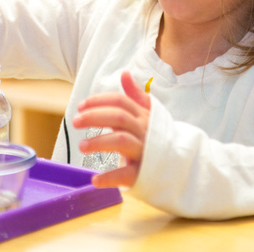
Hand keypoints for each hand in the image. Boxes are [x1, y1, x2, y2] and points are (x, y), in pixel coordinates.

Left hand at [73, 71, 150, 187]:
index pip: (120, 102)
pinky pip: (126, 174)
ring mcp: (144, 151)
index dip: (99, 101)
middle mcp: (144, 131)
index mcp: (142, 116)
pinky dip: (109, 177)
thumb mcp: (147, 114)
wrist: (178, 165)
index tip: (81, 106)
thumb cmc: (156, 137)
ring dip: (99, 142)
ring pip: (121, 141)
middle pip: (119, 117)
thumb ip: (134, 95)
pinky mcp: (143, 173)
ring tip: (81, 146)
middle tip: (75, 121)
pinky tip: (94, 179)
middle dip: (95, 116)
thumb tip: (124, 73)